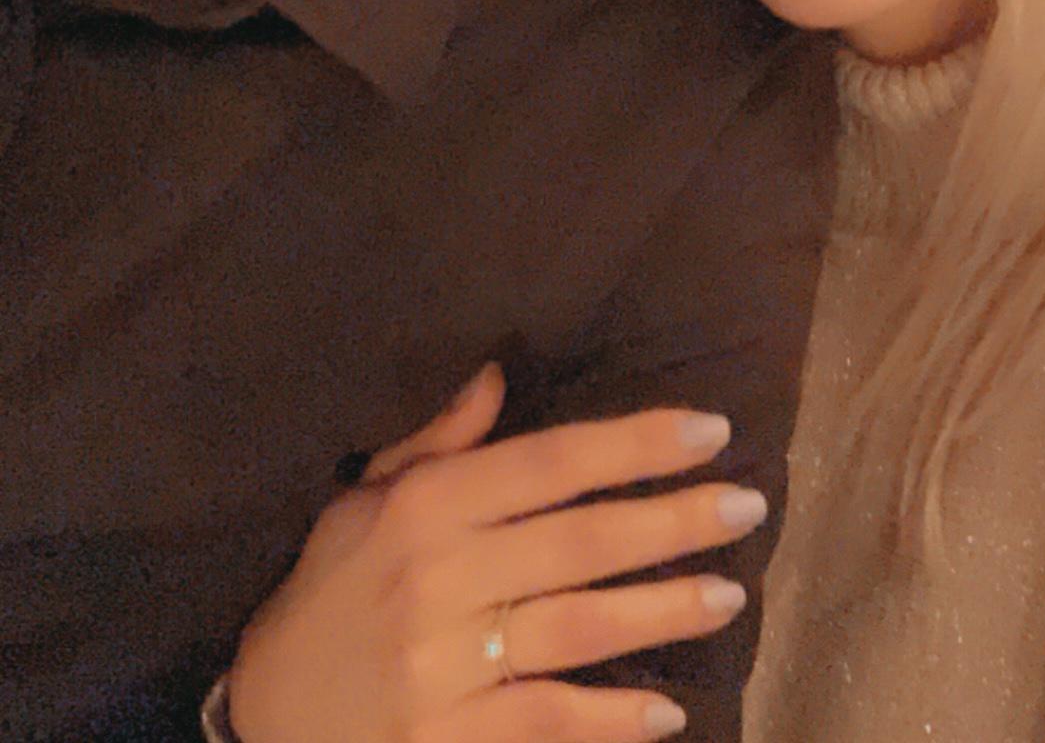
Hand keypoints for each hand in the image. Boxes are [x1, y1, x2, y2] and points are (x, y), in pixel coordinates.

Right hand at [227, 364, 765, 742]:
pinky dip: (610, 718)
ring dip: (663, 609)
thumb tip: (497, 372)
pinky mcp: (449, 739)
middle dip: (673, 519)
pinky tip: (666, 710)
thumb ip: (436, 441)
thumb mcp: (363, 500)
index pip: (550, 462)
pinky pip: (547, 721)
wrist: (263, 716)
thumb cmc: (328, 592)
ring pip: (578, 627)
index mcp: (424, 507)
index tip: (710, 429)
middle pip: (581, 540)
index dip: (634, 443)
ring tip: (730, 592)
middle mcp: (441, 578)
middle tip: (748, 505)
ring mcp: (446, 665)